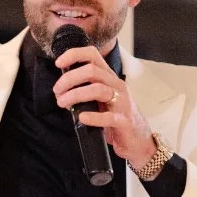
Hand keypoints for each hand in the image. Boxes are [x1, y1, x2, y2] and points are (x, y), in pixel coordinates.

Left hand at [54, 45, 156, 167]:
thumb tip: (61, 87)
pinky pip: (108, 117)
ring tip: (62, 103)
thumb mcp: (102, 98)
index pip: (93, 55)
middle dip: (69, 79)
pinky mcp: (124, 121)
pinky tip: (81, 118)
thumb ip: (86, 89)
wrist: (138, 140)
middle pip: (91, 71)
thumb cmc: (116, 117)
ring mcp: (122, 102)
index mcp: (109, 77)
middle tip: (57, 91)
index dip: (74, 55)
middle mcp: (117, 85)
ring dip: (76, 94)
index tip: (58, 63)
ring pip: (98, 89)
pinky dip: (93, 117)